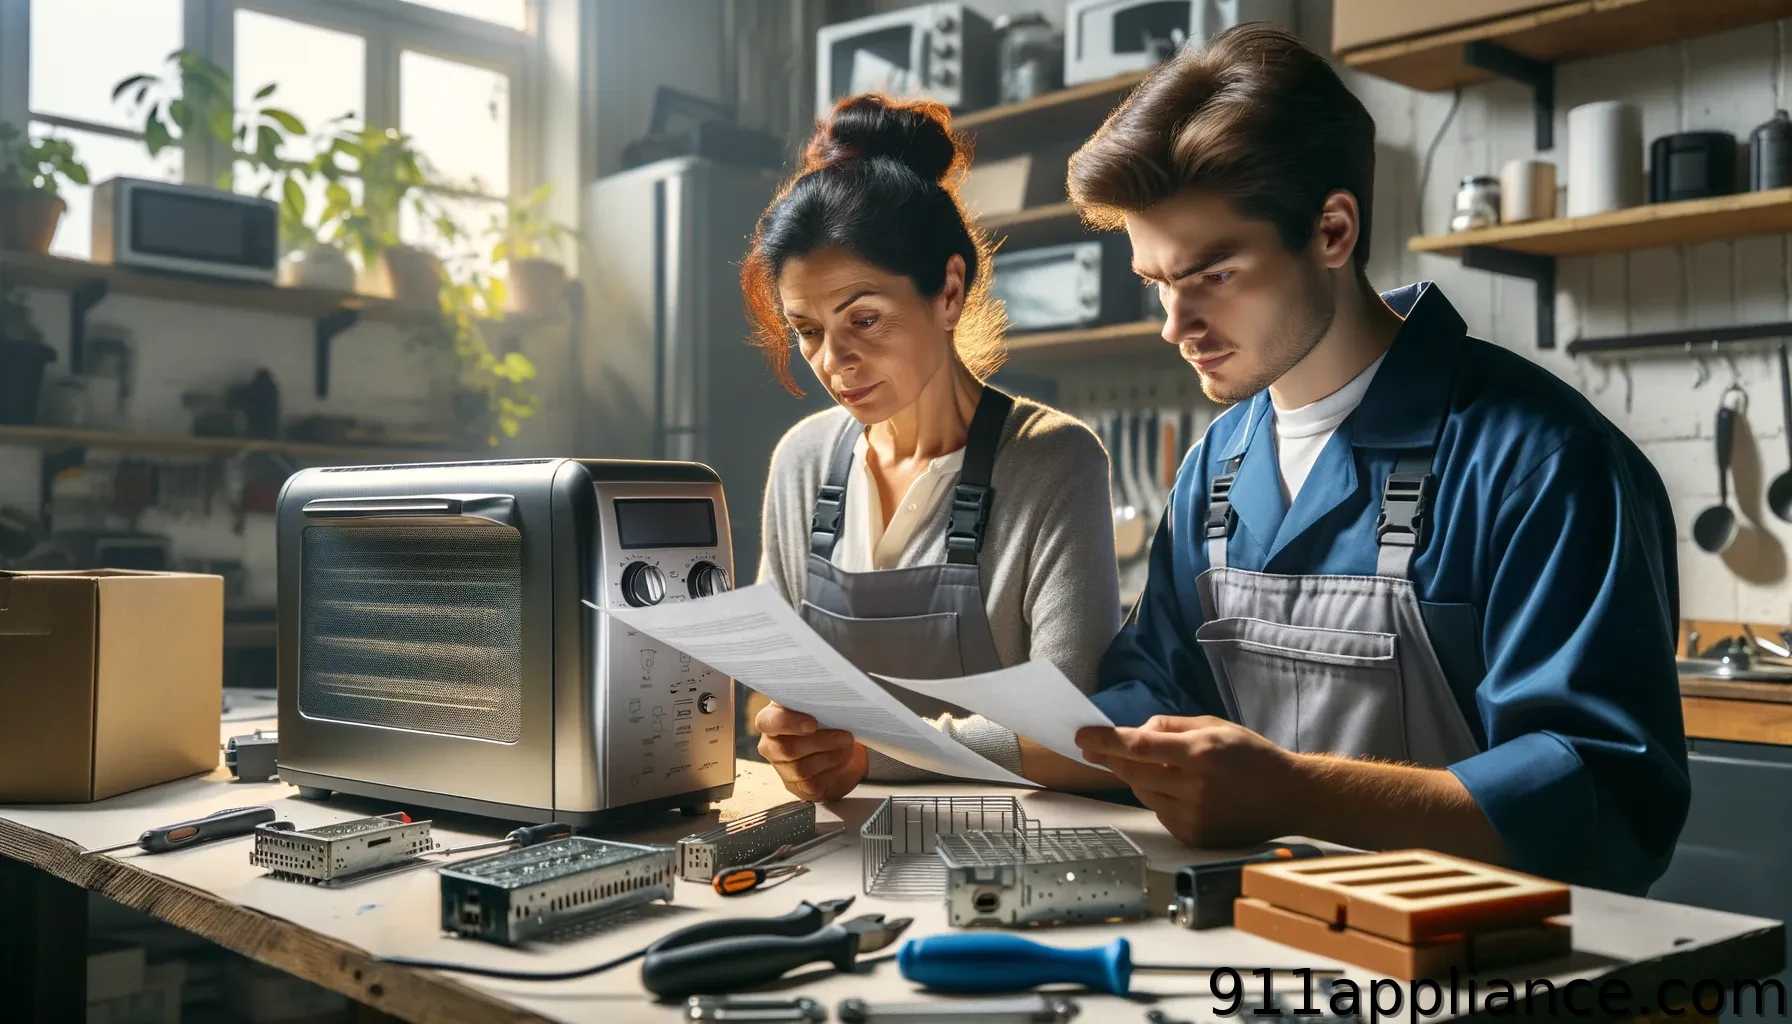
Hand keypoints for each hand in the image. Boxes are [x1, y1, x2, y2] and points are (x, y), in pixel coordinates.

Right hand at [755, 702, 868, 802]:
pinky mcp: (797, 787)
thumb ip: (816, 701)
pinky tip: (841, 760)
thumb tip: (832, 700)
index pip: (767, 722)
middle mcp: (771, 746)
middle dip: (821, 742)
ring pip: (802, 768)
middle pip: (788, 749)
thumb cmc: (824, 719)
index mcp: (771, 720)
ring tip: (847, 746)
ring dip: (831, 756)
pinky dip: (833, 771)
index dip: (788, 723)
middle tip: (845, 736)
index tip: (812, 724)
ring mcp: (782, 769)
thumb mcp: (818, 705)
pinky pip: (813, 784)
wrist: (838, 745)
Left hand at [1075, 715, 1301, 846]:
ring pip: (1143, 793)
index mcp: (1200, 753)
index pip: (1139, 747)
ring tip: (1160, 768)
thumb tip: (1135, 732)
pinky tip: (1179, 790)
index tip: (1083, 736)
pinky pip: (1159, 812)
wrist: (1289, 796)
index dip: (1106, 741)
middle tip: (1095, 749)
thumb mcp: (1214, 726)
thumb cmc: (1251, 756)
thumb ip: (1172, 727)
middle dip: (1110, 759)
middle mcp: (1195, 786)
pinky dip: (1158, 798)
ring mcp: (1195, 815)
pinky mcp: (1195, 835)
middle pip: (1133, 772)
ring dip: (1138, 778)